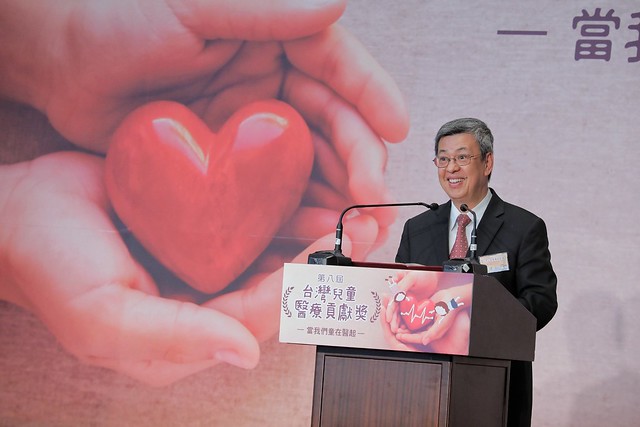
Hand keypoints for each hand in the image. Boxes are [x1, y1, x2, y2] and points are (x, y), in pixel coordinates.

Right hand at [0, 151, 378, 384]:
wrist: (22, 209)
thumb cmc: (52, 268)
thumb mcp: (103, 317)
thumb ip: (174, 339)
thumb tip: (247, 352)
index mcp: (191, 332)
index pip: (264, 315)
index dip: (305, 285)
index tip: (337, 251)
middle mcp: (208, 299)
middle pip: (282, 286)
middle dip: (326, 260)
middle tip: (364, 228)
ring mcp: (207, 258)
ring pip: (275, 250)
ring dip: (316, 231)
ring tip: (353, 207)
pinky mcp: (203, 223)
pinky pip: (253, 217)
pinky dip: (285, 206)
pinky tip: (310, 187)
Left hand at [1, 0, 408, 225]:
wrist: (56, 61)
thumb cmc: (115, 16)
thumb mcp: (195, 3)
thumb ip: (268, 8)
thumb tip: (335, 6)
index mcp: (276, 40)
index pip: (338, 69)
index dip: (371, 98)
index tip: (397, 130)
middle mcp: (272, 87)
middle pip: (333, 128)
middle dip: (359, 165)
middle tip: (372, 200)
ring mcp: (252, 133)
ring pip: (309, 169)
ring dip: (335, 200)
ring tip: (351, 229)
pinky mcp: (229, 168)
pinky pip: (270, 195)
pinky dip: (293, 217)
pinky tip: (310, 237)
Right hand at [385, 271, 438, 333]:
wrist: (435, 277)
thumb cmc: (423, 274)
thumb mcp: (412, 277)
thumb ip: (402, 283)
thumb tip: (393, 290)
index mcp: (399, 291)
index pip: (392, 304)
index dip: (389, 312)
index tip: (388, 319)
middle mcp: (403, 299)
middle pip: (396, 312)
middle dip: (394, 322)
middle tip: (395, 329)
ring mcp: (409, 304)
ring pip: (402, 317)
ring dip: (400, 324)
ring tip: (400, 333)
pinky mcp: (416, 308)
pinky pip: (412, 317)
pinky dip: (409, 324)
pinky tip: (409, 330)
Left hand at [395, 284, 471, 353]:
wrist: (452, 296)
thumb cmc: (450, 310)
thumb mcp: (442, 323)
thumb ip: (434, 333)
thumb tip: (424, 342)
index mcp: (434, 332)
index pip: (419, 338)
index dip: (409, 338)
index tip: (400, 336)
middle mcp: (429, 327)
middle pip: (414, 332)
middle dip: (404, 332)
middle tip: (394, 331)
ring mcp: (426, 319)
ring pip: (413, 324)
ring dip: (404, 324)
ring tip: (395, 324)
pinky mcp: (423, 312)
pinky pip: (413, 315)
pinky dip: (407, 315)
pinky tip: (399, 314)